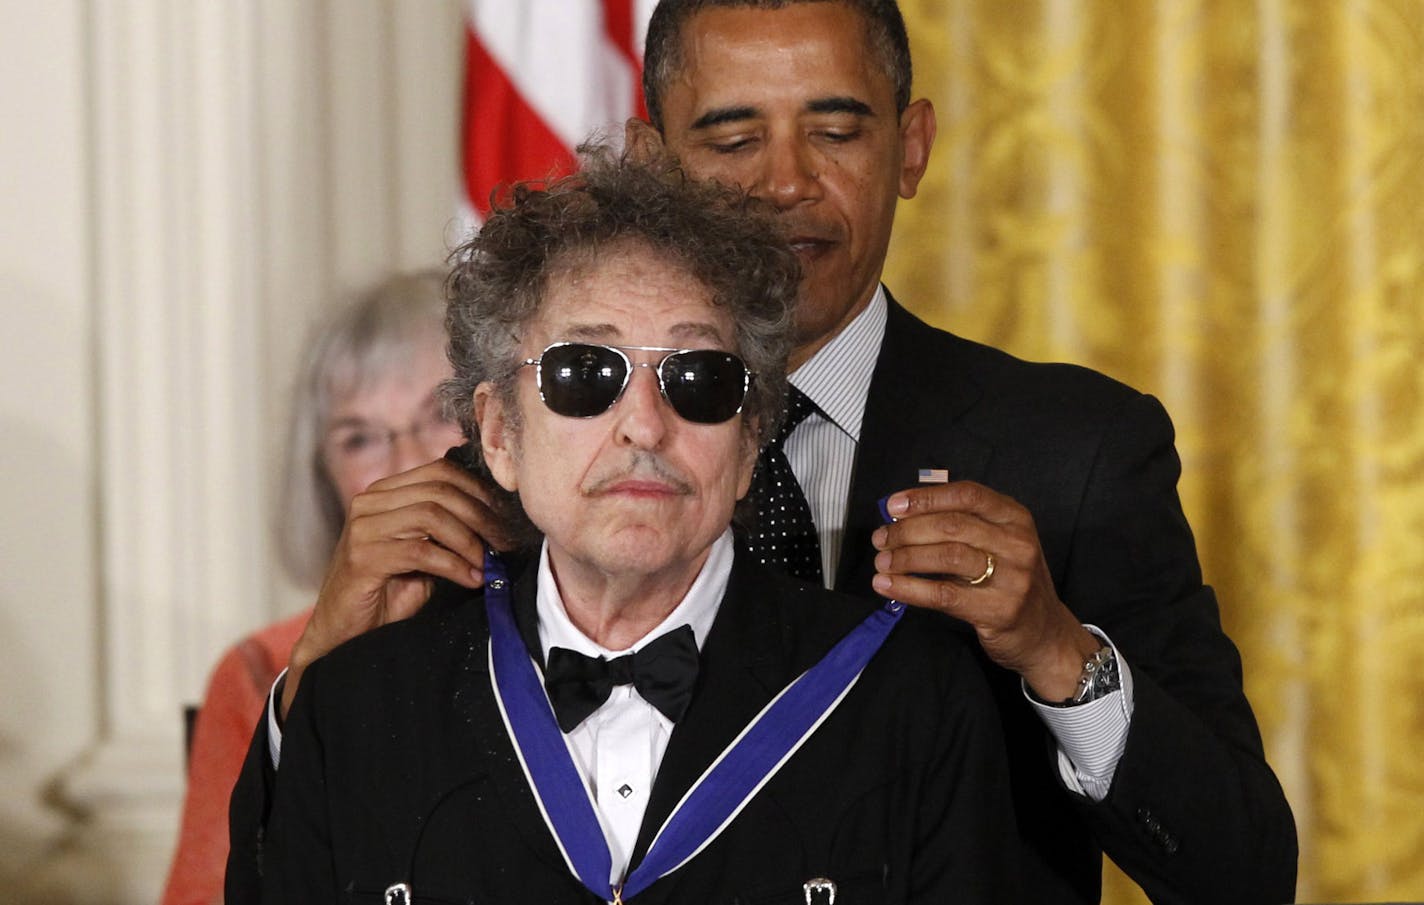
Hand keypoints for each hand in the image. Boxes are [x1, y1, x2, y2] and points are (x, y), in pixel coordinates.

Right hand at [281, 458, 515, 717]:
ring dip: (469, 542)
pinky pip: (420, 551)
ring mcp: (363, 527)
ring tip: (489, 564)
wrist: (345, 630)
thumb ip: (449, 529)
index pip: (441, 471)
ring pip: (431, 516)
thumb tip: (500, 521)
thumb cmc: (389, 590)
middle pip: (440, 491)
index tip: (507, 519)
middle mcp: (371, 501)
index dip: (480, 491)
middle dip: (482, 517)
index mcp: (386, 491)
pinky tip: (471, 580)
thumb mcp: (425, 551)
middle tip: (506, 544)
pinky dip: (454, 565)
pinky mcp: (362, 556)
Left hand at [870, 481, 1099, 700]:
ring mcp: (1012, 577)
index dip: (926, 497)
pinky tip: (889, 585)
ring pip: (947, 556)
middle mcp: (1017, 543)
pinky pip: (944, 594)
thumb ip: (961, 525)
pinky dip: (910, 588)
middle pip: (951, 525)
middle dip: (907, 530)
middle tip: (882, 539)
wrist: (1045, 634)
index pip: (966, 494)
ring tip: (883, 562)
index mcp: (1015, 518)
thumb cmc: (1011, 583)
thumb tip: (904, 514)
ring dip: (905, 557)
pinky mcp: (999, 610)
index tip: (894, 506)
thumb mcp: (999, 544)